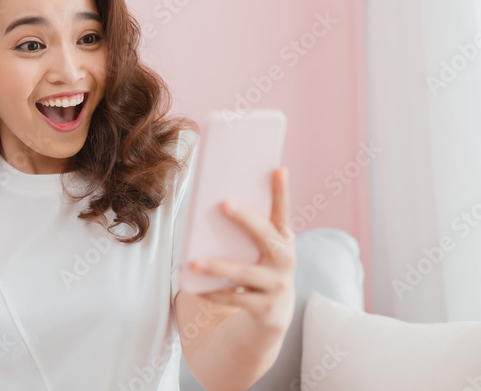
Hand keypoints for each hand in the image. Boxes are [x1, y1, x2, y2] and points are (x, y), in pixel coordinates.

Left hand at [188, 167, 295, 333]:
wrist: (275, 311)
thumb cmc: (260, 266)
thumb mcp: (260, 249)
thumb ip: (247, 230)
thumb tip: (212, 204)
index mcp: (283, 239)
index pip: (283, 211)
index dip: (282, 191)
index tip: (279, 169)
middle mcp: (286, 259)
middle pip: (266, 235)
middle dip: (246, 219)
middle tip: (223, 204)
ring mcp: (278, 284)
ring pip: (245, 272)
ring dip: (219, 267)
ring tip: (195, 262)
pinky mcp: (266, 307)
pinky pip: (236, 298)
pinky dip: (215, 293)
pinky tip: (198, 289)